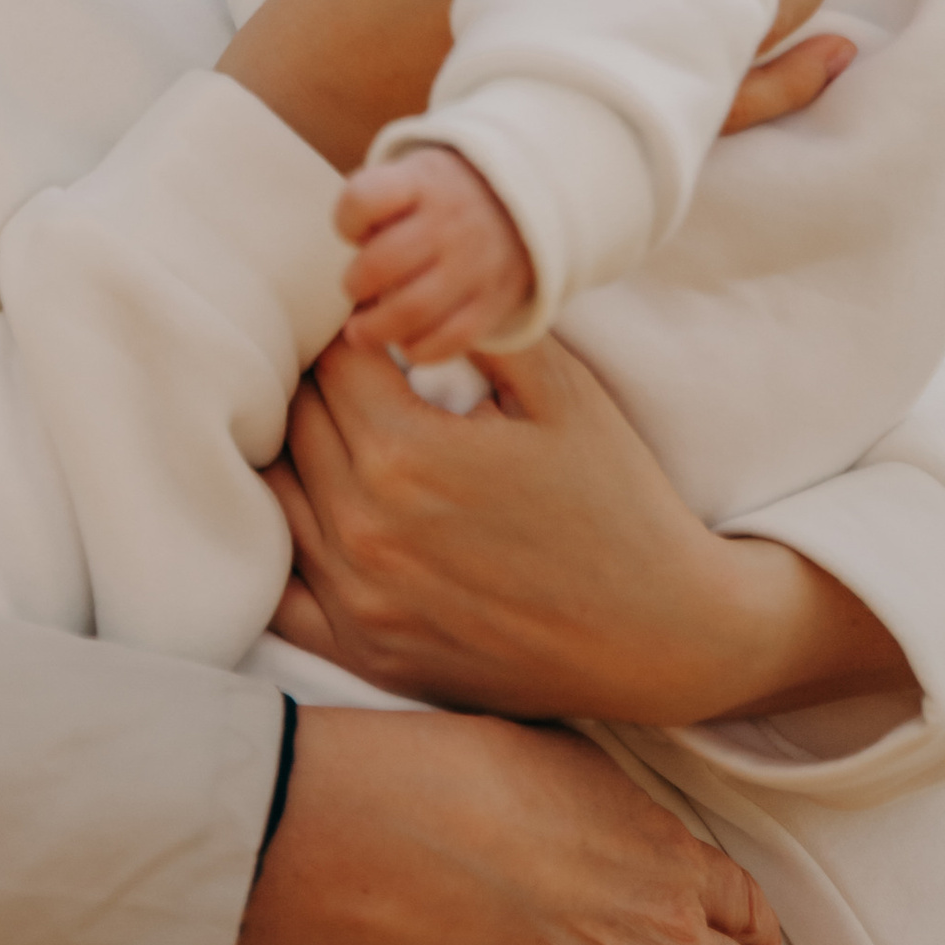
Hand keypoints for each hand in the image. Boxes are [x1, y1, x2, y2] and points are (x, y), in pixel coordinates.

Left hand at [264, 332, 916, 724]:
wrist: (664, 636)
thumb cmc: (620, 505)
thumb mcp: (566, 393)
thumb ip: (481, 329)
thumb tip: (413, 292)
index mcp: (406, 452)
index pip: (332, 362)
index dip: (352, 335)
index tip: (375, 332)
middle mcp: (366, 527)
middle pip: (296, 423)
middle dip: (321, 388)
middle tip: (357, 378)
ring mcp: (361, 598)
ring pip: (279, 496)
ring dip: (297, 457)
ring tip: (339, 438)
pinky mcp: (367, 653)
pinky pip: (282, 592)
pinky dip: (285, 548)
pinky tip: (317, 517)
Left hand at [339, 144, 533, 361]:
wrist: (517, 208)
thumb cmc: (439, 198)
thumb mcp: (410, 176)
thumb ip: (375, 203)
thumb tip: (354, 248)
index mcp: (422, 182)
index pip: (366, 198)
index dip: (346, 220)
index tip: (351, 232)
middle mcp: (451, 221)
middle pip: (384, 261)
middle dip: (355, 283)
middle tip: (353, 289)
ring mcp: (475, 263)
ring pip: (414, 308)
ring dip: (376, 328)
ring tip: (360, 332)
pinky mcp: (494, 301)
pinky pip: (452, 338)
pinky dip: (420, 349)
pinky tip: (404, 343)